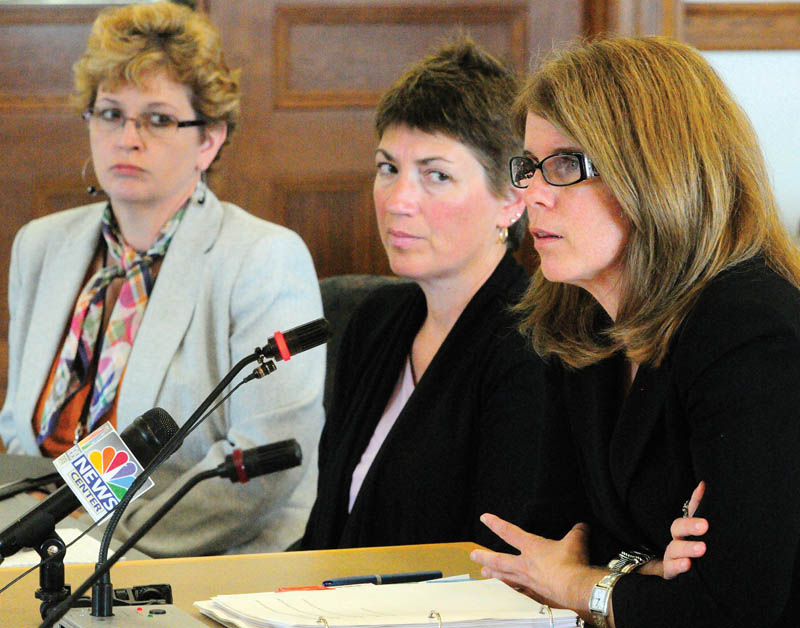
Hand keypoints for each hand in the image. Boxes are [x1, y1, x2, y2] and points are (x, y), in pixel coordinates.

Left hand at [470, 514, 599, 610]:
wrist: (575, 587)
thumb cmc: (571, 562)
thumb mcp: (575, 541)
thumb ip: (577, 532)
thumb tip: (582, 526)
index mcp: (531, 547)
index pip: (509, 532)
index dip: (495, 524)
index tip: (484, 518)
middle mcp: (525, 564)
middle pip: (499, 559)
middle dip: (484, 556)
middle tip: (473, 555)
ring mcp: (527, 581)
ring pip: (505, 577)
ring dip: (493, 575)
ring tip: (483, 573)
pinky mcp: (535, 596)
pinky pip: (518, 593)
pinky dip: (511, 592)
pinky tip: (506, 593)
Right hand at [661, 481, 707, 577]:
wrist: (676, 579)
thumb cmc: (691, 553)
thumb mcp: (697, 533)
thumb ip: (699, 509)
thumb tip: (704, 484)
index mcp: (685, 530)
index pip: (690, 511)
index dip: (696, 501)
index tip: (704, 489)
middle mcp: (676, 540)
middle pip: (678, 527)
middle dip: (690, 525)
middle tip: (705, 526)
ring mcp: (671, 556)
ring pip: (674, 549)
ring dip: (687, 548)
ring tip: (702, 548)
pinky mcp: (669, 572)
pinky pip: (671, 569)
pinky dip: (678, 566)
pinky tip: (688, 565)